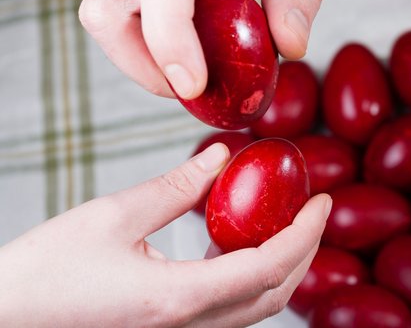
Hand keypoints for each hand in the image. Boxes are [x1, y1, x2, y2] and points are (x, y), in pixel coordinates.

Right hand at [0, 143, 330, 326]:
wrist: (9, 318)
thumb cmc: (47, 273)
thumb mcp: (113, 216)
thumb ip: (177, 187)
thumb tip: (222, 157)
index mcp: (176, 299)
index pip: (267, 268)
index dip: (304, 234)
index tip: (322, 201)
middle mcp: (188, 326)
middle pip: (274, 294)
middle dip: (305, 250)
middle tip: (314, 208)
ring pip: (257, 305)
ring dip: (282, 264)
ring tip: (287, 220)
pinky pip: (231, 306)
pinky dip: (252, 274)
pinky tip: (243, 241)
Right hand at [79, 0, 339, 99]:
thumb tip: (287, 46)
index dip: (167, 40)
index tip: (194, 86)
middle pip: (104, 8)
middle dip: (143, 62)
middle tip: (192, 86)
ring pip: (108, 7)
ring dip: (144, 51)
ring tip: (196, 67)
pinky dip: (153, 27)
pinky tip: (194, 34)